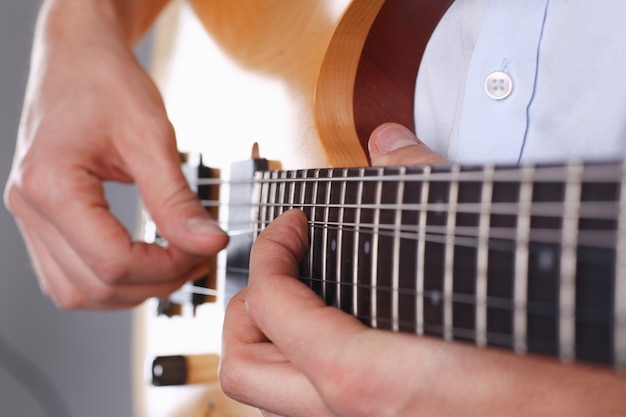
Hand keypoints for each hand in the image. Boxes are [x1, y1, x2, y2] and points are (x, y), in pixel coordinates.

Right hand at [3, 1, 227, 308]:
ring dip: (130, 289)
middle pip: (94, 286)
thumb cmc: (105, 82)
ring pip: (75, 292)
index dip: (166, 267)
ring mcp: (29, 216)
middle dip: (154, 282)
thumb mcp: (150, 136)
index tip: (202, 251)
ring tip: (172, 261)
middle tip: (195, 258)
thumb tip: (208, 242)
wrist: (77, 56)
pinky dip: (107, 280)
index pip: (111, 260)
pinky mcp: (40, 218)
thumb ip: (176, 198)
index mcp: (50, 184)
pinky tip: (140, 261)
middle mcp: (29, 206)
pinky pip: (66, 275)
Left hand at [220, 125, 625, 415]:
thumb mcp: (484, 250)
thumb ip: (423, 186)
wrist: (602, 405)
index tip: (294, 225)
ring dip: (272, 337)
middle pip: (243, 369)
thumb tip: (389, 142)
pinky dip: (308, 356)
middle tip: (279, 268)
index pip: (268, 304)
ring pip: (274, 393)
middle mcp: (356, 416)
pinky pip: (318, 396)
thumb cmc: (555, 348)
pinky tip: (346, 319)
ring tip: (302, 292)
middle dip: (247, 308)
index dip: (269, 249)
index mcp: (366, 375)